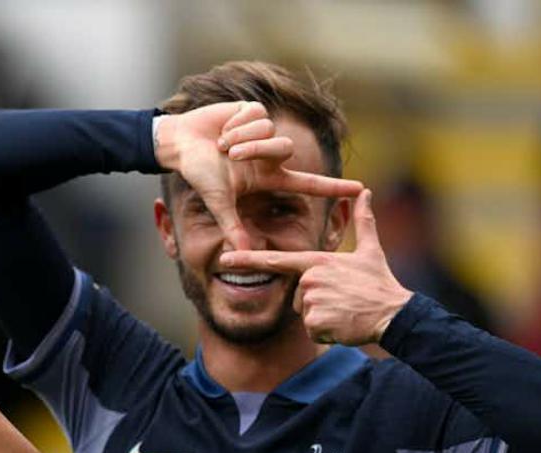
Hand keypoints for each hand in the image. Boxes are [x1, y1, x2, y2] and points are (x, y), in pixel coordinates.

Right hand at [156, 102, 363, 244]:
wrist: (180, 145)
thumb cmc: (200, 174)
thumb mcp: (218, 202)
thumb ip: (233, 225)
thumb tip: (243, 253)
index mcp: (267, 176)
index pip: (307, 183)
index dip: (333, 186)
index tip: (360, 189)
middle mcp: (270, 154)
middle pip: (285, 148)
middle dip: (257, 150)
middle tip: (232, 156)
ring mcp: (263, 132)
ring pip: (269, 130)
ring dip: (242, 137)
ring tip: (222, 145)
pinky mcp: (252, 111)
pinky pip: (256, 114)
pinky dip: (236, 123)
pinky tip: (223, 128)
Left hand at [218, 190, 412, 345]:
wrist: (394, 313)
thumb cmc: (380, 283)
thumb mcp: (371, 250)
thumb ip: (363, 221)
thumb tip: (365, 191)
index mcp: (317, 262)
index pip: (276, 260)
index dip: (248, 259)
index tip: (225, 257)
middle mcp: (310, 279)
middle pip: (298, 296)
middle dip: (317, 302)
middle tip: (342, 300)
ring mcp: (312, 300)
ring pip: (305, 314)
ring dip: (323, 317)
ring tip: (344, 310)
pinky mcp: (316, 322)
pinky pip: (312, 330)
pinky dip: (326, 332)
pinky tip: (342, 324)